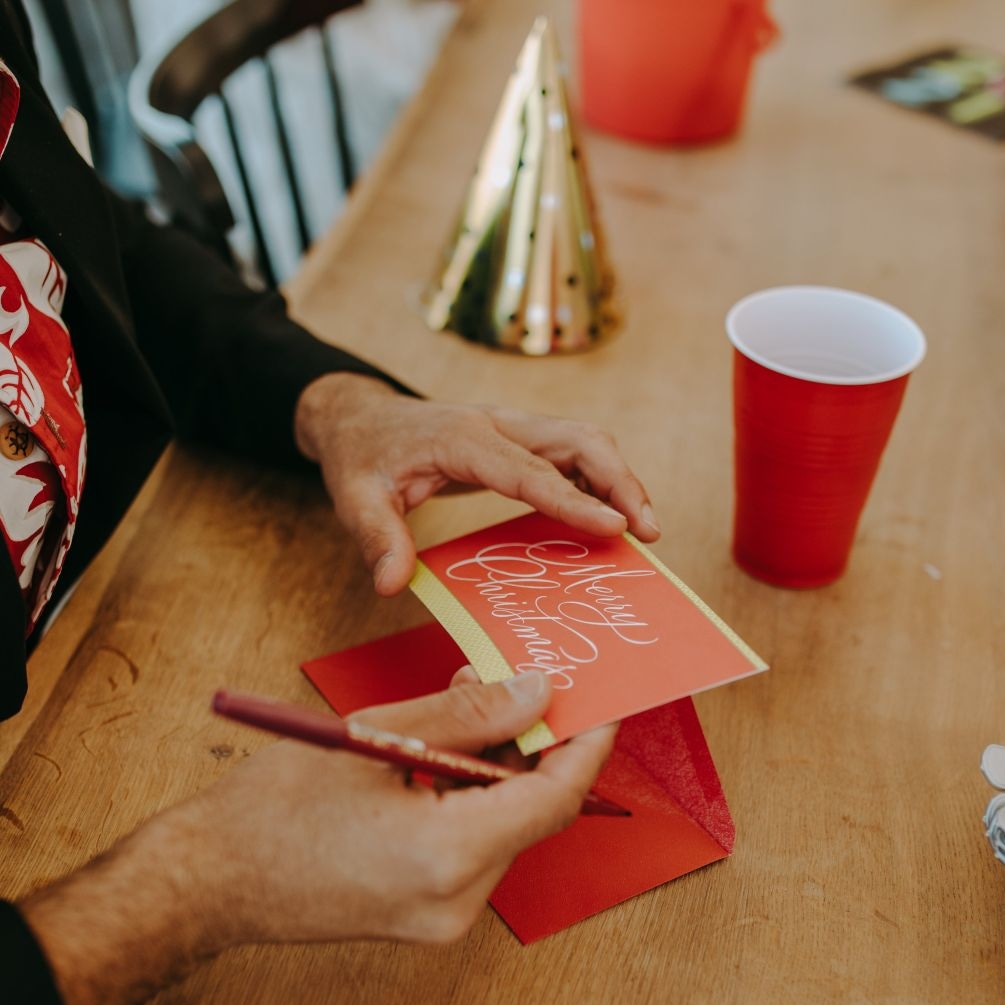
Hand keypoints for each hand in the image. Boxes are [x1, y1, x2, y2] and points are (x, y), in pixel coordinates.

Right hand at [21, 673, 615, 1004]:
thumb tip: (536, 690)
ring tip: (460, 708)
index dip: (583, 743)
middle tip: (513, 682)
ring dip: (496, 769)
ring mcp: (443, 919)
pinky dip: (469, 800)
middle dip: (532, 745)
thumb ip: (465, 713)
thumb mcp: (374, 736)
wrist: (209, 882)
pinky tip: (436, 758)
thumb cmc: (273, 807)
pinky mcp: (426, 918)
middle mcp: (458, 901)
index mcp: (448, 855)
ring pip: (504, 829)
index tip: (601, 700)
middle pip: (533, 812)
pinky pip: (473, 850)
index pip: (555, 797)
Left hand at [295, 372, 659, 595]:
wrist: (359, 418)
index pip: (532, 471)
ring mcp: (512, 429)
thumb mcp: (354, 499)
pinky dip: (599, 483)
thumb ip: (377, 539)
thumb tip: (392, 586)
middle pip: (579, 440)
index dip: (577, 502)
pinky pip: (571, 456)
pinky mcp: (518, 441)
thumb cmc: (361, 457)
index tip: (616, 530)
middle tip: (649, 533)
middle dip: (622, 482)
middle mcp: (498, 426)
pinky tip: (608, 520)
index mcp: (464, 439)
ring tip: (644, 530)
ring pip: (584, 443)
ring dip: (619, 480)